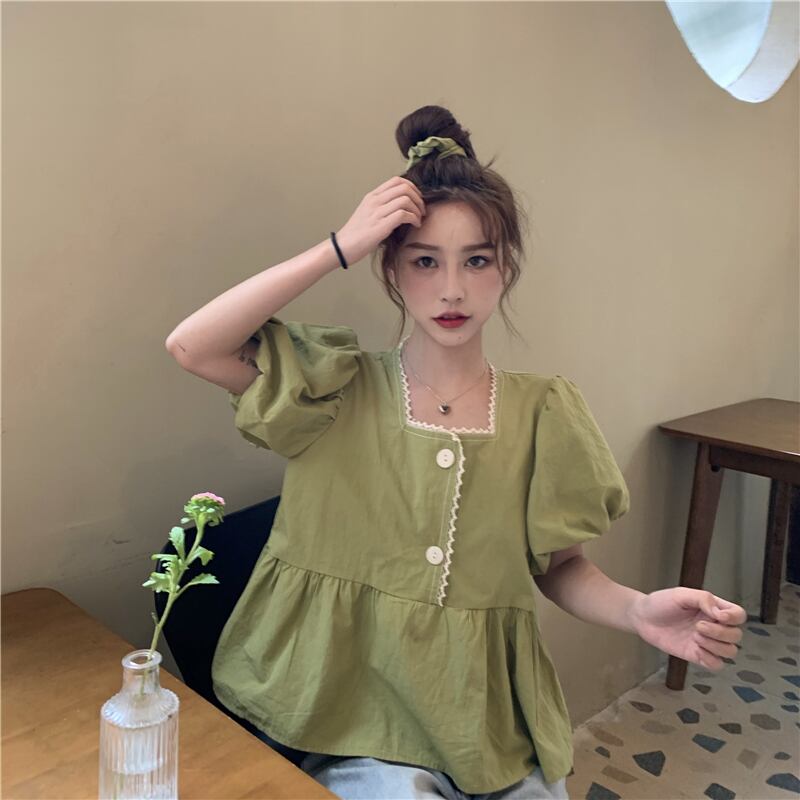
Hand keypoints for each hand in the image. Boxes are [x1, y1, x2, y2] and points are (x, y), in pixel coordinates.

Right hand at [335, 176, 425, 264]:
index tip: (417, 199)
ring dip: (417, 209)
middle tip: (421, 210)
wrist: (343, 247)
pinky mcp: (380, 226)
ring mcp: (377, 213)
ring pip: (405, 199)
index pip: (396, 181)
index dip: (412, 187)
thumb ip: (382, 206)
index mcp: (372, 196)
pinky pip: (403, 214)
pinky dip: (413, 218)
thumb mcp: (368, 213)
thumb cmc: (356, 234)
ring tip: (418, 219)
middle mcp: (374, 201)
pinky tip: (415, 225)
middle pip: (404, 188)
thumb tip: (402, 206)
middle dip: (418, 198)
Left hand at [629, 587, 745, 670]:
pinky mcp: (697, 656)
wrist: (642, 618)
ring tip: (695, 637)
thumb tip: (720, 613)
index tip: (719, 616)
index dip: (734, 618)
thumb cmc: (661, 603)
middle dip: (720, 633)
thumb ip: (703, 599)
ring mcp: (706, 642)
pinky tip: (696, 650)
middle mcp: (713, 626)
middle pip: (736, 635)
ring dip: (716, 646)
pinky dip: (711, 660)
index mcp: (713, 608)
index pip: (738, 615)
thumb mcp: (681, 594)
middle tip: (698, 626)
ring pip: (730, 651)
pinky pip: (717, 664)